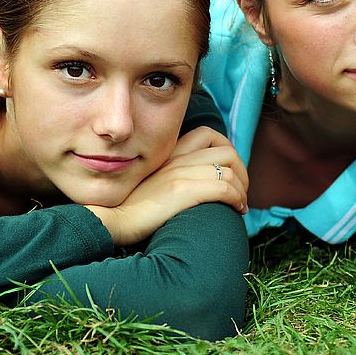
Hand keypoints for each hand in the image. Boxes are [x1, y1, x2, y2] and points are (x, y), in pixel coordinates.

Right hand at [87, 126, 248, 245]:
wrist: (112, 220)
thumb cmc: (130, 209)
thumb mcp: (152, 183)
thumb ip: (172, 176)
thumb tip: (197, 186)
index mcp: (170, 153)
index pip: (209, 135)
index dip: (227, 152)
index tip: (230, 176)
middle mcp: (177, 159)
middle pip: (228, 152)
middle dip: (243, 173)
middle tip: (241, 193)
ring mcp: (180, 174)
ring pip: (230, 171)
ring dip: (242, 190)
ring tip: (240, 205)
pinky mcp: (182, 191)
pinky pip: (224, 188)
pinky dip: (236, 199)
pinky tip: (235, 210)